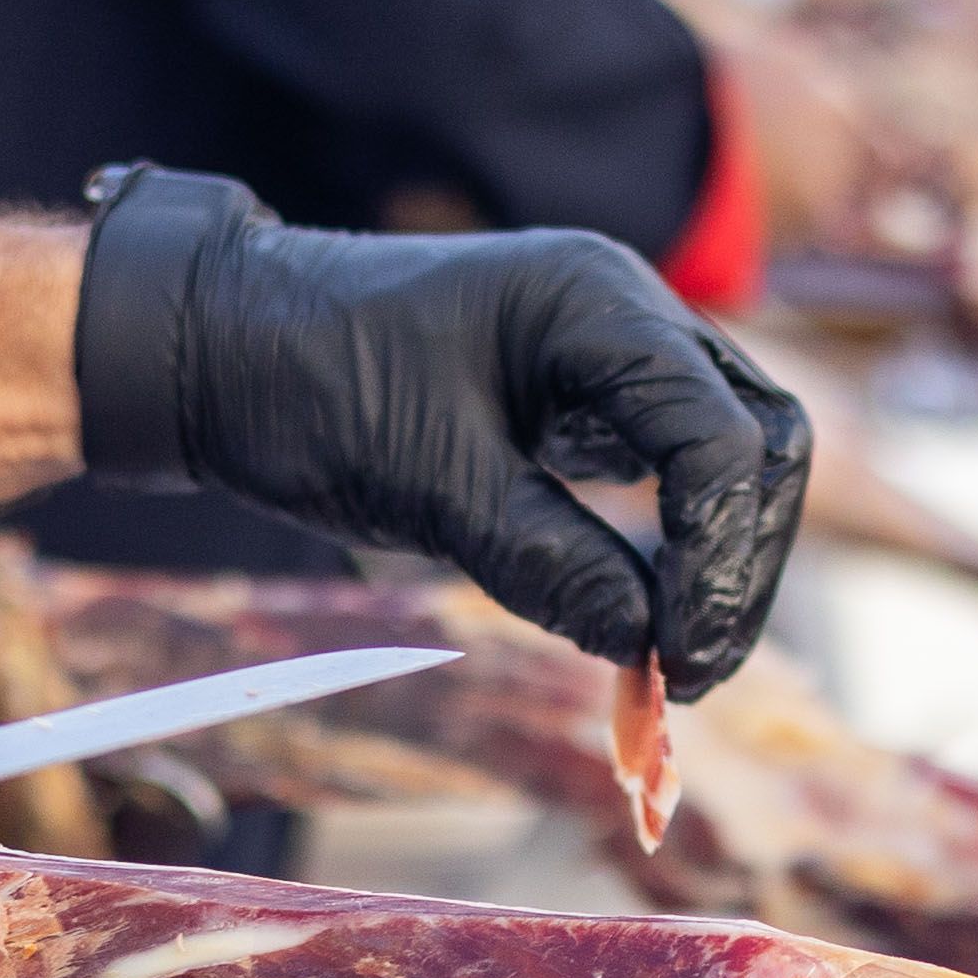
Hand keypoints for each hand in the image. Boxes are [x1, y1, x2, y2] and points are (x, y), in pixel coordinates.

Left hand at [80, 174, 809, 694]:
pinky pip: (673, 469)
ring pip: (733, 456)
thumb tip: (647, 644)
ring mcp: (613, 351)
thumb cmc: (308, 387)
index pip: (725, 439)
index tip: (683, 660)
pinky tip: (643, 618)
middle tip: (691, 672)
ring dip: (718, 559)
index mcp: (599, 305)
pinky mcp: (586, 396)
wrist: (215, 344)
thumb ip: (549, 562)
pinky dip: (674, 547)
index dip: (722, 559)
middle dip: (742, 562)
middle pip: (763, 441)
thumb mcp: (429, 486)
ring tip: (672, 662)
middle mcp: (628, 314)